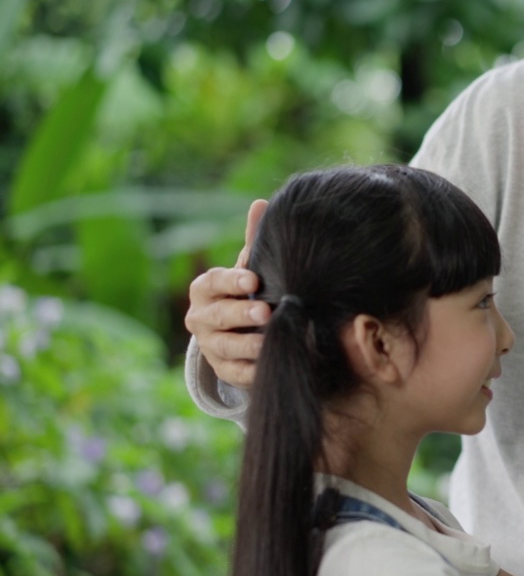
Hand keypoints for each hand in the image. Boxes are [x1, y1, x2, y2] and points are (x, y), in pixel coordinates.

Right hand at [183, 199, 269, 388]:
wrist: (238, 332)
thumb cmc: (246, 292)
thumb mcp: (249, 269)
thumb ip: (254, 241)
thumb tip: (261, 203)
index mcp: (205, 289)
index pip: (213, 282)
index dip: (231, 281)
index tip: (253, 280)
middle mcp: (201, 318)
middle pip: (217, 316)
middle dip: (241, 314)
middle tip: (266, 312)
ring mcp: (210, 346)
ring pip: (225, 346)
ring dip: (248, 345)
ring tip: (270, 342)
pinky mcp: (223, 370)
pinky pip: (235, 372)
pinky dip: (251, 370)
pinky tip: (269, 365)